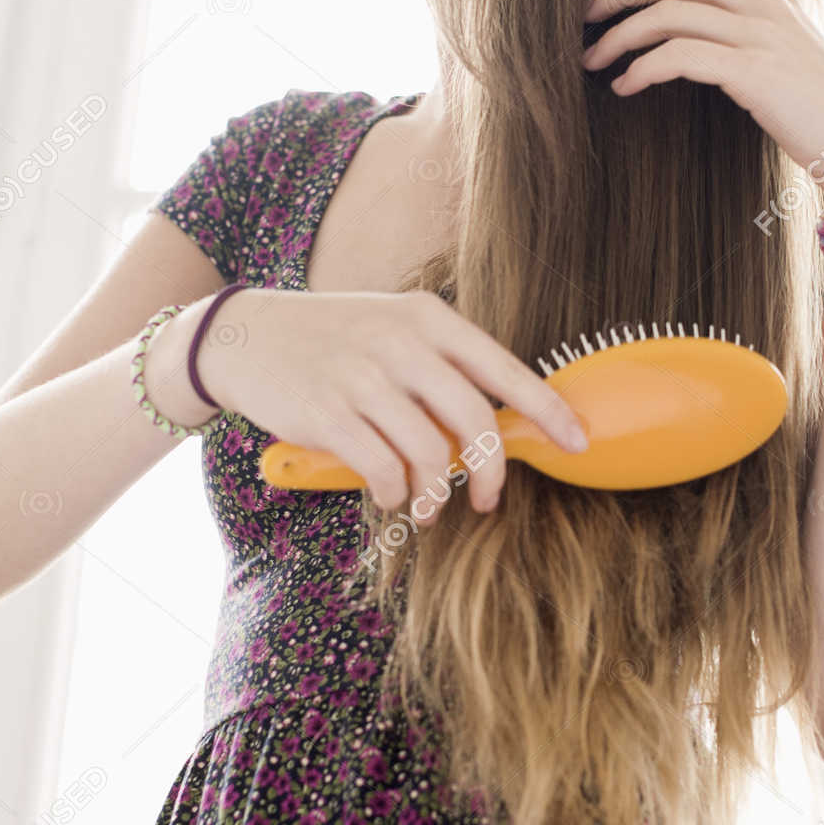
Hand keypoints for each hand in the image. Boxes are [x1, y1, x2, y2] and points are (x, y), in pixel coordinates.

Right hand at [203, 288, 588, 522]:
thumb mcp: (393, 328)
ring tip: (429, 506)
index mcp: (427, 318)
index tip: (578, 442)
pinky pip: (384, 471)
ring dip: (437, 493)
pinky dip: (395, 494)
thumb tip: (501, 423)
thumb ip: (443, 366)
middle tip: (490, 500)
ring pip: (430, 454)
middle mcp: (400, 343)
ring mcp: (362, 377)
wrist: (245, 336)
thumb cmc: (334, 340)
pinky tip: (390, 495)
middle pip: (475, 419)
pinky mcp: (328, 415)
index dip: (548, 410)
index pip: (504, 367)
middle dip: (493, 472)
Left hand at [581, 0, 823, 205]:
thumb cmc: (817, 108)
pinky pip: (680, 56)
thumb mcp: (784, 52)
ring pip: (669, 13)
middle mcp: (765, 2)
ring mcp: (761, 34)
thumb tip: (695, 28)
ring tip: (594, 60)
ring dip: (619, 35)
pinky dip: (642, 68)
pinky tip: (625, 86)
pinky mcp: (754, 72)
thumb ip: (748, 29)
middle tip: (586, 18)